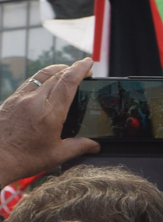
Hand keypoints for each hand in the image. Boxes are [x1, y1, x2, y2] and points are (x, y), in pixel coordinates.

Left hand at [0, 59, 97, 181]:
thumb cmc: (23, 159)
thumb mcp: (57, 155)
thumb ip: (79, 146)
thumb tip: (94, 146)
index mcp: (50, 112)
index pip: (68, 81)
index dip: (81, 68)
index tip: (89, 62)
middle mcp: (34, 101)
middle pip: (56, 74)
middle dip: (73, 68)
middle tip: (84, 70)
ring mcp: (19, 99)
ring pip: (41, 75)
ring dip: (57, 70)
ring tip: (66, 71)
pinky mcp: (9, 101)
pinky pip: (29, 83)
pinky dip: (41, 78)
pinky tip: (45, 84)